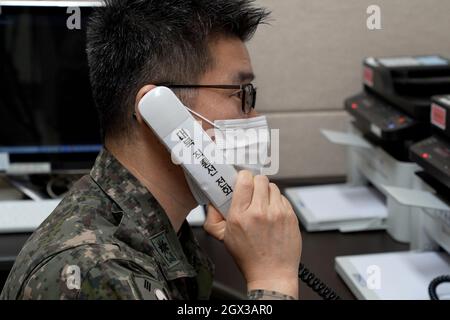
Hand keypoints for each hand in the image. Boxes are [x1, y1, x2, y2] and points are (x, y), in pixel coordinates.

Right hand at [204, 170, 301, 297]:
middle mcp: (260, 212)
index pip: (244, 179)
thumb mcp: (223, 237)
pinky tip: (272, 214)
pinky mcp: (290, 216)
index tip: (242, 181)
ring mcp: (278, 213)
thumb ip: (213, 218)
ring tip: (263, 205)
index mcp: (240, 215)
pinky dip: (277, 202)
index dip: (243, 177)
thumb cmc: (249, 257)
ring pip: (273, 187)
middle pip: (260, 179)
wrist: (272, 273)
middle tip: (253, 193)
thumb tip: (212, 202)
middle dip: (255, 183)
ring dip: (267, 192)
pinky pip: (283, 198)